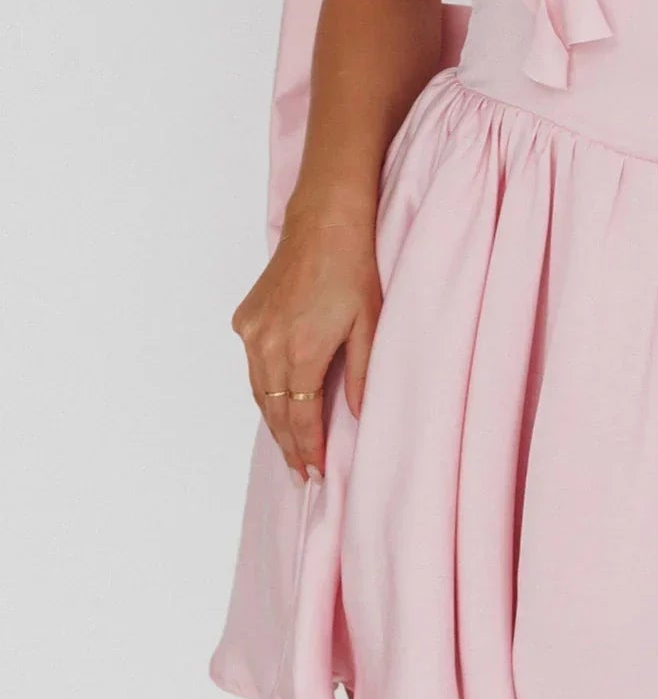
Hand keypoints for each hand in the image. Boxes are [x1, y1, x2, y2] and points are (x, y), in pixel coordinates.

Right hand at [230, 211, 380, 481]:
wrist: (324, 223)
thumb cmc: (354, 270)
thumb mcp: (370, 324)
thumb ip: (362, 374)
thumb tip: (357, 417)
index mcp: (302, 353)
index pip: (301, 419)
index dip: (308, 449)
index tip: (314, 474)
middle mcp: (269, 346)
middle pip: (275, 412)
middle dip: (288, 446)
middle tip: (300, 475)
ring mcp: (253, 332)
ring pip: (259, 391)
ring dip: (273, 421)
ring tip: (288, 448)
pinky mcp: (246, 318)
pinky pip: (253, 364)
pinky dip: (264, 387)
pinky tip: (277, 401)